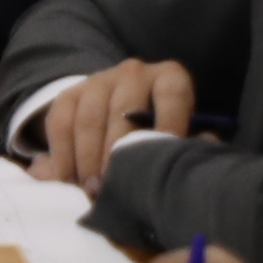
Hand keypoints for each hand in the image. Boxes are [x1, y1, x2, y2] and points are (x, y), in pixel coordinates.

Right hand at [28, 58, 201, 188]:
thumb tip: (201, 151)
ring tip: (93, 190)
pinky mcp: (69, 94)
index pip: (171, 95)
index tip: (160, 157)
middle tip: (116, 187)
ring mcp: (97, 81)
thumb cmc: (162, 129)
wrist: (124, 109)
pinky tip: (67, 179)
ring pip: (89, 119)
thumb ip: (190, 143)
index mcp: (169, 77)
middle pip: (123, 110)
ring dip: (88, 159)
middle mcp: (133, 73)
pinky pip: (60, 123)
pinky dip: (63, 154)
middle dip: (117, 152)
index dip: (168, 123)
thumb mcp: (183, 131)